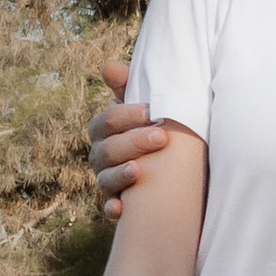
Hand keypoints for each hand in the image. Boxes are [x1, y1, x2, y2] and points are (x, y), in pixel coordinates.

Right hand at [88, 56, 167, 215]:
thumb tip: (109, 66)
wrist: (174, 169)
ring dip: (121, 175)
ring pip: (105, 179)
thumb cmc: (156, 129)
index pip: (106, 121)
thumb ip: (130, 87)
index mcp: (106, 130)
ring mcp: (107, 181)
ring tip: (139, 171)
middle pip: (107, 149)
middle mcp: (102, 156)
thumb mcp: (147, 110)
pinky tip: (122, 208)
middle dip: (133, 142)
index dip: (125, 115)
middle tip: (161, 137)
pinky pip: (109, 209)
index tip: (150, 111)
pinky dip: (113, 209)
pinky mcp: (118, 204)